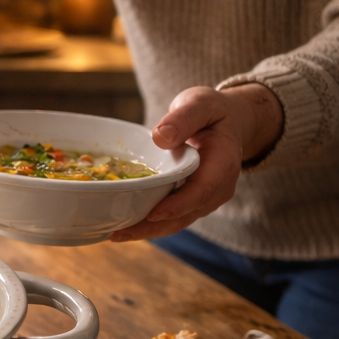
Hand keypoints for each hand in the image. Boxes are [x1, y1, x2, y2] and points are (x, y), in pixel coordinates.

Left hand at [110, 83, 283, 241]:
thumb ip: (183, 118)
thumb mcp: (200, 104)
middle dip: (152, 227)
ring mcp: (203, 199)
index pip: (202, 191)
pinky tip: (121, 224)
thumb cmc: (212, 112)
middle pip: (185, 215)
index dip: (178, 205)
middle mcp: (216, 189)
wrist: (226, 122)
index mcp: (223, 165)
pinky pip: (170, 216)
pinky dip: (147, 223)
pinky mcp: (189, 201)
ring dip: (146, 230)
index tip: (152, 213)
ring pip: (176, 221)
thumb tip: (161, 137)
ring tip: (113, 234)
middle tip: (117, 233)